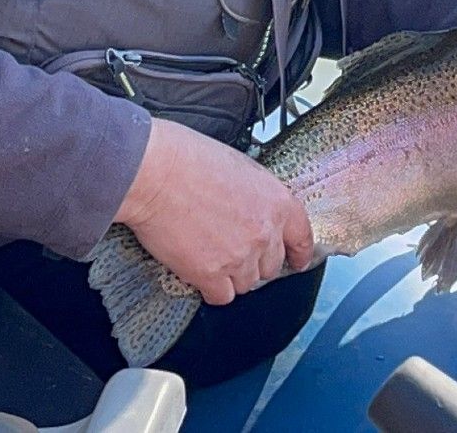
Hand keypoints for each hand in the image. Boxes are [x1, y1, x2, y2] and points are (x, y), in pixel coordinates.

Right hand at [116, 119, 314, 305]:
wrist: (155, 173)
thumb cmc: (188, 159)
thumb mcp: (240, 167)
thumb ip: (256, 196)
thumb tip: (252, 212)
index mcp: (277, 202)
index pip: (302, 238)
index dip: (299, 253)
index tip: (296, 261)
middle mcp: (264, 233)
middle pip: (271, 266)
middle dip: (254, 260)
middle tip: (232, 248)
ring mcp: (239, 257)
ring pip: (246, 283)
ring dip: (231, 274)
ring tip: (209, 254)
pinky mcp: (211, 274)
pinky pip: (221, 296)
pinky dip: (210, 288)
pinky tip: (198, 271)